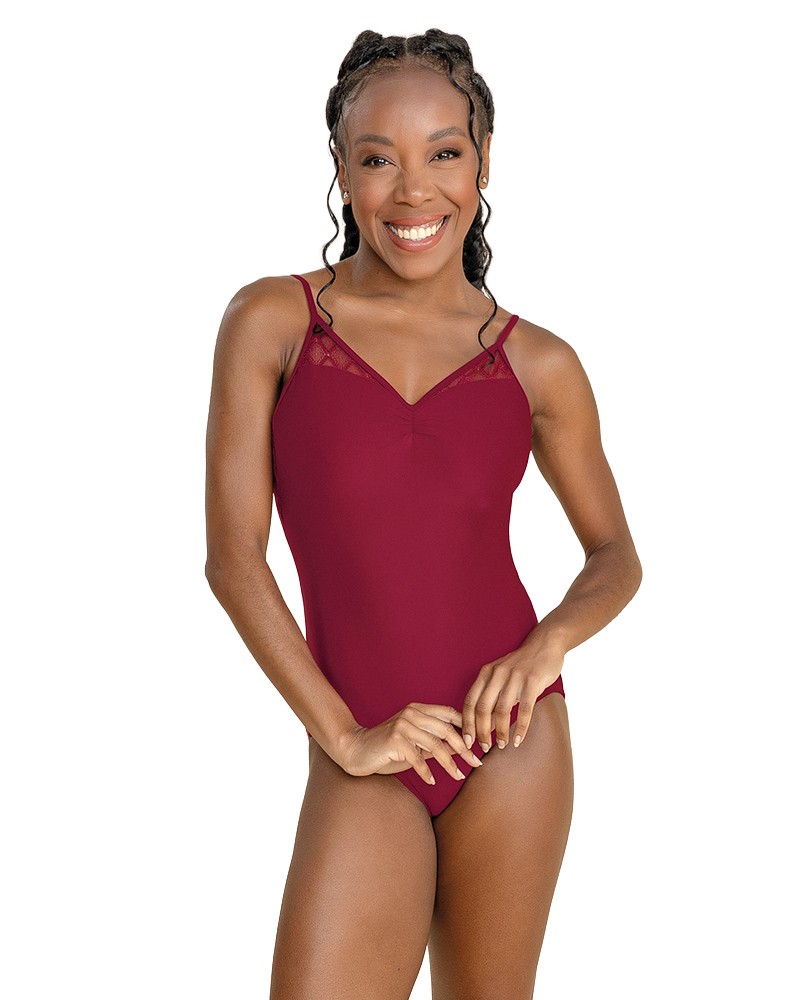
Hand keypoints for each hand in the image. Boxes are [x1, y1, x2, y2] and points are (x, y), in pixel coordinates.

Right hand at [336, 702, 484, 785]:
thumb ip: (436, 742)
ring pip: (435, 745)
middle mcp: (412, 713)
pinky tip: (433, 781)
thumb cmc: (388, 748)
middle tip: (476, 763)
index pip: (450, 714)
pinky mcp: (395, 739)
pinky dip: (426, 771)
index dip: (467, 727)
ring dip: (449, 763)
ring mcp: (403, 725)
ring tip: (458, 776)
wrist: (356, 748)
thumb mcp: (415, 743)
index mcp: (419, 709)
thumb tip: (463, 749)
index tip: (479, 744)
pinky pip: (417, 758)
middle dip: (464, 748)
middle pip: (446, 730)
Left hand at [461, 636, 564, 751]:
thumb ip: (492, 698)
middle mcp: (497, 674)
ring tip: (501, 745)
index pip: (470, 701)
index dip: (467, 723)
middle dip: (481, 731)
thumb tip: (485, 727)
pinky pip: (525, 708)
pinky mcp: (532, 680)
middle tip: (484, 747)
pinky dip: (520, 727)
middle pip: (482, 708)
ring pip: (502, 710)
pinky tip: (518, 739)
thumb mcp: (502, 678)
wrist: (545, 644)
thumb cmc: (522, 666)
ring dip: (500, 732)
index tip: (467, 741)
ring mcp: (514, 676)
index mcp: (486, 673)